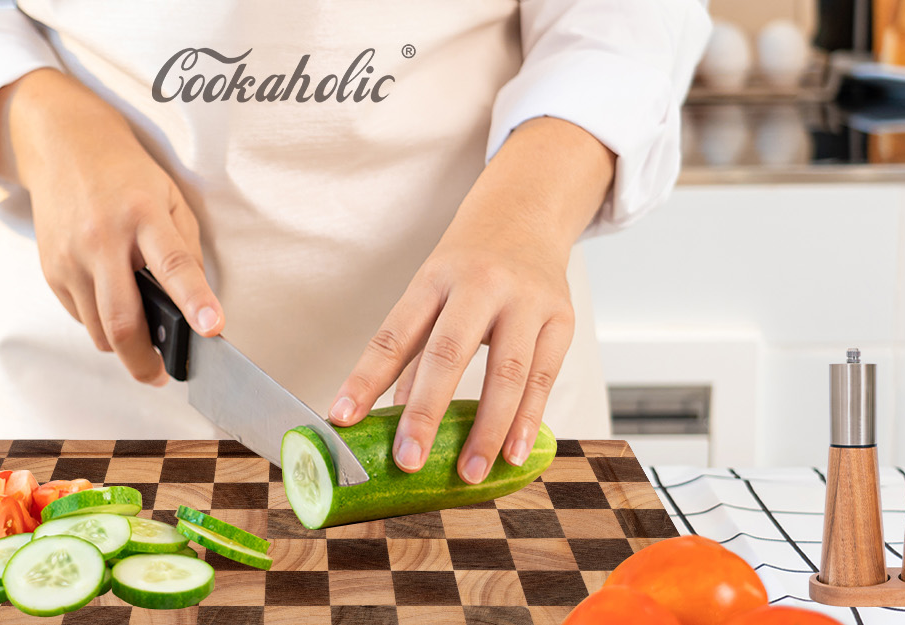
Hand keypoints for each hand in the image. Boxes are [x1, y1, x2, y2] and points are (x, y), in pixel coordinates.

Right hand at [0, 70, 223, 383]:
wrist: (66, 148)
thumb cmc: (127, 175)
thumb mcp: (173, 201)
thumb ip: (188, 252)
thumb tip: (200, 304)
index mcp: (143, 215)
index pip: (173, 265)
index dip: (195, 301)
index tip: (212, 329)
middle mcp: (102, 239)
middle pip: (122, 319)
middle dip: (144, 361)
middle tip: (162, 376)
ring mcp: (71, 257)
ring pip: (98, 328)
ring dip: (123, 345)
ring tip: (144, 341)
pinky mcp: (51, 270)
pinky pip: (80, 316)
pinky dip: (101, 324)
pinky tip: (115, 304)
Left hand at [328, 117, 614, 483]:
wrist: (528, 213)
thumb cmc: (470, 262)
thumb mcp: (432, 291)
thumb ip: (414, 352)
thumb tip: (390, 415)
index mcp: (435, 277)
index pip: (394, 333)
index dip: (366, 379)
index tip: (342, 419)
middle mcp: (482, 284)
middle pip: (450, 353)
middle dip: (427, 412)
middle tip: (408, 461)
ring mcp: (527, 300)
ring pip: (507, 371)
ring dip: (488, 429)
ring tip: (471, 473)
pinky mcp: (562, 318)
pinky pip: (544, 376)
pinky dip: (528, 418)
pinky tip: (514, 451)